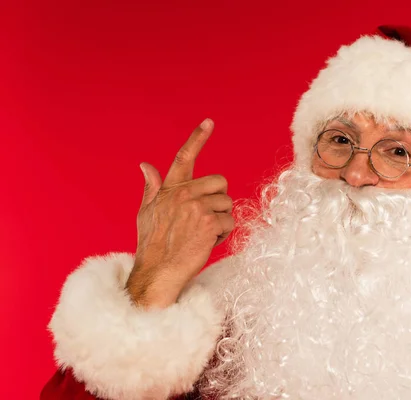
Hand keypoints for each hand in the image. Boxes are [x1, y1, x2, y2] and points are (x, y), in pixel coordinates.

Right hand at [126, 119, 233, 308]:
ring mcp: (197, 207)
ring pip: (227, 204)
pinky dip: (223, 234)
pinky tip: (207, 243)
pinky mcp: (209, 222)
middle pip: (220, 182)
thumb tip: (146, 165)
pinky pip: (230, 222)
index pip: (184, 158)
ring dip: (221, 220)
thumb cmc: (152, 245)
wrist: (157, 272)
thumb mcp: (146, 213)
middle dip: (219, 199)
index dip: (197, 138)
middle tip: (205, 218)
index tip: (209, 122)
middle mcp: (183, 194)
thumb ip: (152, 187)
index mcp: (169, 190)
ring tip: (202, 233)